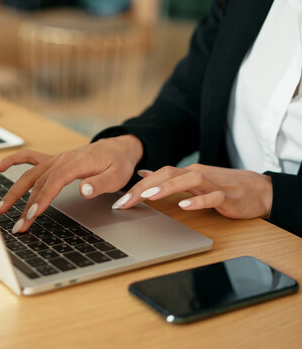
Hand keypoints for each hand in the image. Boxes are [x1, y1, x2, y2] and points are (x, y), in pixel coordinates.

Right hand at [0, 135, 142, 232]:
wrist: (118, 148)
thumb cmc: (118, 163)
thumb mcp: (117, 176)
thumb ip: (100, 184)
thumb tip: (83, 190)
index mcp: (77, 162)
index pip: (54, 182)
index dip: (42, 198)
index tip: (33, 215)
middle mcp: (62, 159)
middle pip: (38, 182)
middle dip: (24, 205)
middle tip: (17, 225)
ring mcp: (55, 159)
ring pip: (30, 175)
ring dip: (14, 192)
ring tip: (0, 208)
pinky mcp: (52, 160)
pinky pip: (28, 158)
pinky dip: (12, 161)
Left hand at [113, 164, 272, 219]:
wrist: (259, 191)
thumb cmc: (223, 187)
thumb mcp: (191, 181)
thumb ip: (168, 178)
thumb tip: (143, 174)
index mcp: (187, 173)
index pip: (158, 174)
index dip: (137, 186)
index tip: (120, 200)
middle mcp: (198, 175)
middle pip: (168, 174)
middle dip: (145, 187)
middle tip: (125, 201)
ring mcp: (213, 184)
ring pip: (189, 179)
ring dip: (167, 187)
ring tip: (149, 196)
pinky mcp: (228, 197)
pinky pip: (212, 196)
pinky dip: (197, 201)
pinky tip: (184, 206)